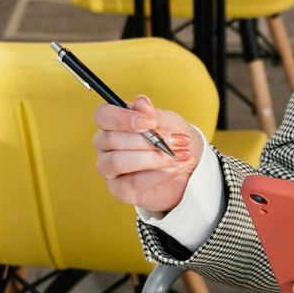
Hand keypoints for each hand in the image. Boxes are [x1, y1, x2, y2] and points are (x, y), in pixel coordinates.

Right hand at [92, 95, 200, 215]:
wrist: (191, 170)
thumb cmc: (174, 143)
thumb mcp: (171, 124)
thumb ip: (155, 114)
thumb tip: (141, 102)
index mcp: (113, 124)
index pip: (103, 115)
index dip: (123, 118)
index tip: (150, 122)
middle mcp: (105, 146)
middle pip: (112, 139)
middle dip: (148, 140)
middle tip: (177, 141)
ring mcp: (109, 170)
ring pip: (118, 161)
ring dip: (153, 158)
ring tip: (177, 156)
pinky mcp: (120, 190)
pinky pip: (133, 182)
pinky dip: (158, 174)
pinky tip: (175, 168)